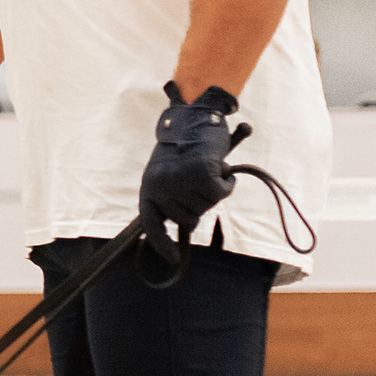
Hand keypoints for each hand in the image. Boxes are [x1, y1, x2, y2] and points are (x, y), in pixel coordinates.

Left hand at [139, 81, 244, 262]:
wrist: (196, 115)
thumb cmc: (188, 145)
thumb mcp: (172, 173)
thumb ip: (175, 197)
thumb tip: (187, 225)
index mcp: (148, 186)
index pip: (151, 224)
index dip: (161, 243)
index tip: (174, 260)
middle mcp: (159, 186)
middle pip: (188, 218)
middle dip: (200, 204)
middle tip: (201, 179)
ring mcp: (178, 182)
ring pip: (207, 205)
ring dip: (214, 189)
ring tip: (207, 166)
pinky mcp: (199, 175)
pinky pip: (221, 193)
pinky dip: (227, 181)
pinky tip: (220, 164)